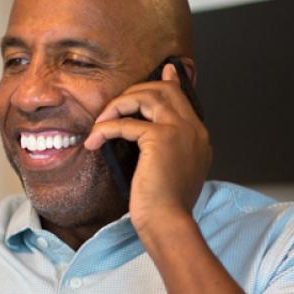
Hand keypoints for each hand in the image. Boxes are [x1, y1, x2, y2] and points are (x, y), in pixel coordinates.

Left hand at [83, 63, 211, 237]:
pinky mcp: (160, 139)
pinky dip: (106, 129)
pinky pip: (126, 123)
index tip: (163, 70)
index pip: (182, 97)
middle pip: (164, 89)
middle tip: (112, 109)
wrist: (168, 222)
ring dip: (118, 105)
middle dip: (134, 92)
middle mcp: (193, 129)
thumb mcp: (170, 172)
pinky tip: (94, 141)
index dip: (169, 82)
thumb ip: (165, 149)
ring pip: (147, 95)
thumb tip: (146, 137)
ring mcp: (180, 131)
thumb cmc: (165, 206)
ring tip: (101, 124)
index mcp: (198, 137)